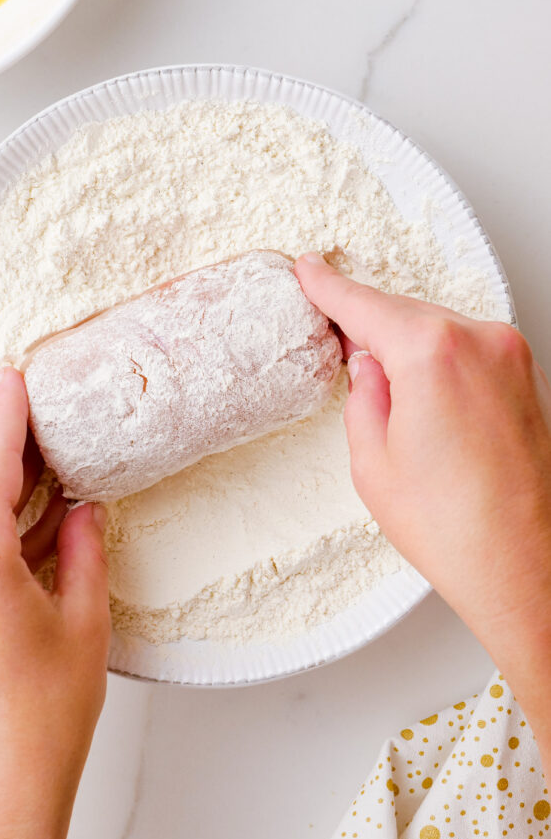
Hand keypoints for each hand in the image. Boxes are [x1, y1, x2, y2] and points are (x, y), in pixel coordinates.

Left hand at [0, 368, 109, 838]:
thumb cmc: (37, 722)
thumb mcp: (83, 622)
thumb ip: (82, 552)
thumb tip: (81, 513)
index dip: (7, 418)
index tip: (13, 380)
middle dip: (8, 455)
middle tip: (45, 426)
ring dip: (2, 494)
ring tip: (48, 477)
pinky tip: (28, 527)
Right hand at [295, 252, 550, 767]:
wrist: (525, 567)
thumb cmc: (455, 528)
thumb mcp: (373, 461)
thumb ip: (362, 395)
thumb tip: (368, 366)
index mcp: (432, 353)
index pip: (365, 305)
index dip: (329, 288)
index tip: (309, 271)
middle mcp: (480, 341)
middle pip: (405, 313)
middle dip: (370, 326)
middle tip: (338, 345)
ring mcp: (511, 356)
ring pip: (438, 328)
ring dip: (407, 346)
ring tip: (387, 391)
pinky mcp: (528, 376)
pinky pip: (468, 347)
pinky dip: (440, 358)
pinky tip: (424, 392)